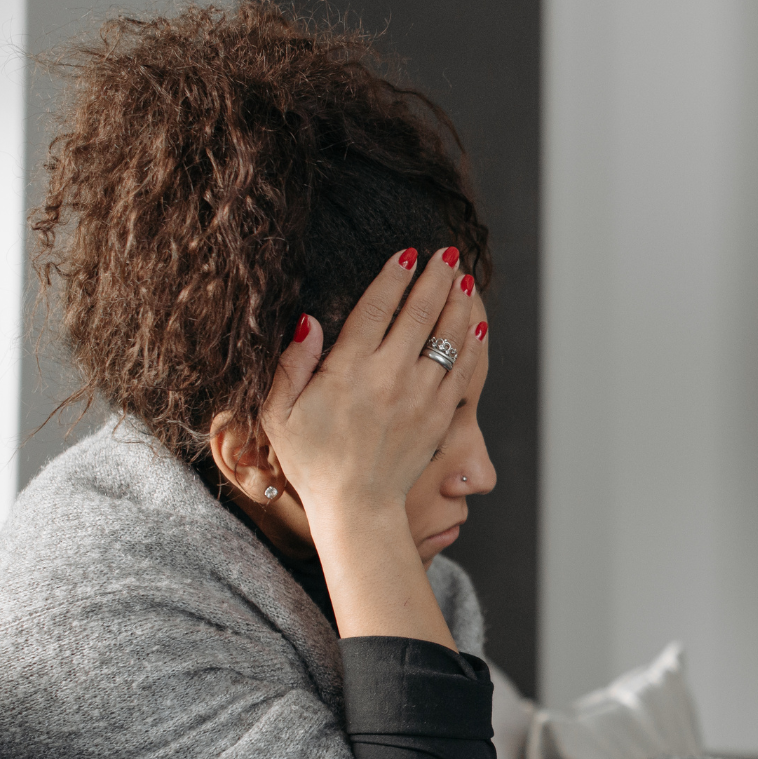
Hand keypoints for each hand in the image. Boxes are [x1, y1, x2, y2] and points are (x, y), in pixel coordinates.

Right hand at [261, 246, 481, 520]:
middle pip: (420, 313)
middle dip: (436, 277)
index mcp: (349, 369)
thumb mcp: (279, 413)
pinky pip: (465, 370)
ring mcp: (420, 396)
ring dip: (459, 302)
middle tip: (446, 252)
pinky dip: (474, 342)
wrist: (356, 507)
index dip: (394, 276)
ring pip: (449, 337)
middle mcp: (390, 377)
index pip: (376, 308)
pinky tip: (478, 323)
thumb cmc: (312, 460)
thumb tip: (309, 321)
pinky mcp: (441, 416)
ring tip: (464, 277)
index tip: (407, 253)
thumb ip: (289, 365)